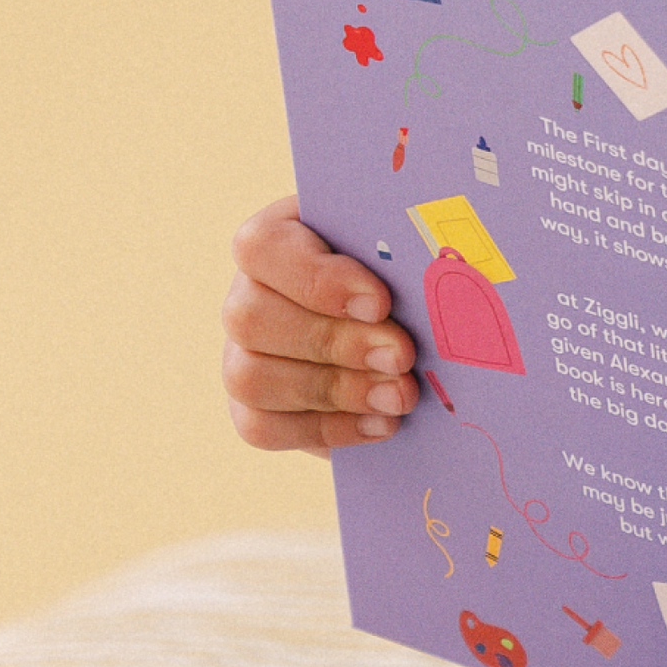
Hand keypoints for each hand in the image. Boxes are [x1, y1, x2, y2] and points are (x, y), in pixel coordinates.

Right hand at [224, 194, 415, 450]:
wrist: (406, 336)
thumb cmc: (406, 276)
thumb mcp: (402, 251)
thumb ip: (400, 249)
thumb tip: (425, 263)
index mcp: (278, 236)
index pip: (261, 247)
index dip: (316, 278)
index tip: (381, 303)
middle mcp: (248, 292)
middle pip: (251, 319)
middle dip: (335, 342)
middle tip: (402, 356)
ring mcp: (241, 352)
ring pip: (249, 377)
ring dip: (332, 390)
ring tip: (399, 396)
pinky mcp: (251, 407)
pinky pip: (260, 426)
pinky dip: (326, 429)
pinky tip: (382, 425)